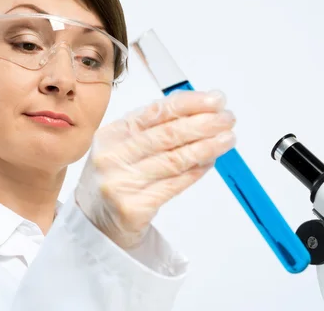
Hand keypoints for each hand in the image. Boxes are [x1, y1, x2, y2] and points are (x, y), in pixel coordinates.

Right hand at [74, 90, 235, 248]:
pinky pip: (174, 185)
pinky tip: (210, 162)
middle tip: (228, 119)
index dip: (189, 103)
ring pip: (174, 160)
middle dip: (204, 124)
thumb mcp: (123, 147)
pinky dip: (196, 171)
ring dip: (207, 147)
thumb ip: (154, 129)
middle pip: (167, 134)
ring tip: (228, 139)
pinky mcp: (133, 208)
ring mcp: (120, 183)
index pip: (155, 111)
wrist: (95, 223)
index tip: (215, 100)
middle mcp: (112, 157)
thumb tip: (200, 111)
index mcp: (110, 134)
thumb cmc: (116, 178)